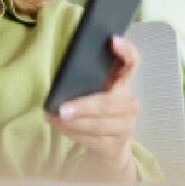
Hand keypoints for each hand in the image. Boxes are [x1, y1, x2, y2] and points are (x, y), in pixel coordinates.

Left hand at [45, 35, 139, 180]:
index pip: (131, 62)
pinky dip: (73, 133)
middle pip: (108, 103)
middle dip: (82, 107)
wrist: (110, 145)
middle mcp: (129, 103)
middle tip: (61, 109)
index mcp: (123, 82)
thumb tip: (64, 73)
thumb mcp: (94, 91)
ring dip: (72, 123)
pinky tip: (60, 128)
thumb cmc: (96, 110)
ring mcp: (126, 125)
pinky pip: (93, 140)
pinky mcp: (117, 144)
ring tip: (53, 118)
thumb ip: (86, 78)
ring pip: (98, 125)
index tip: (112, 40)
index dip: (126, 50)